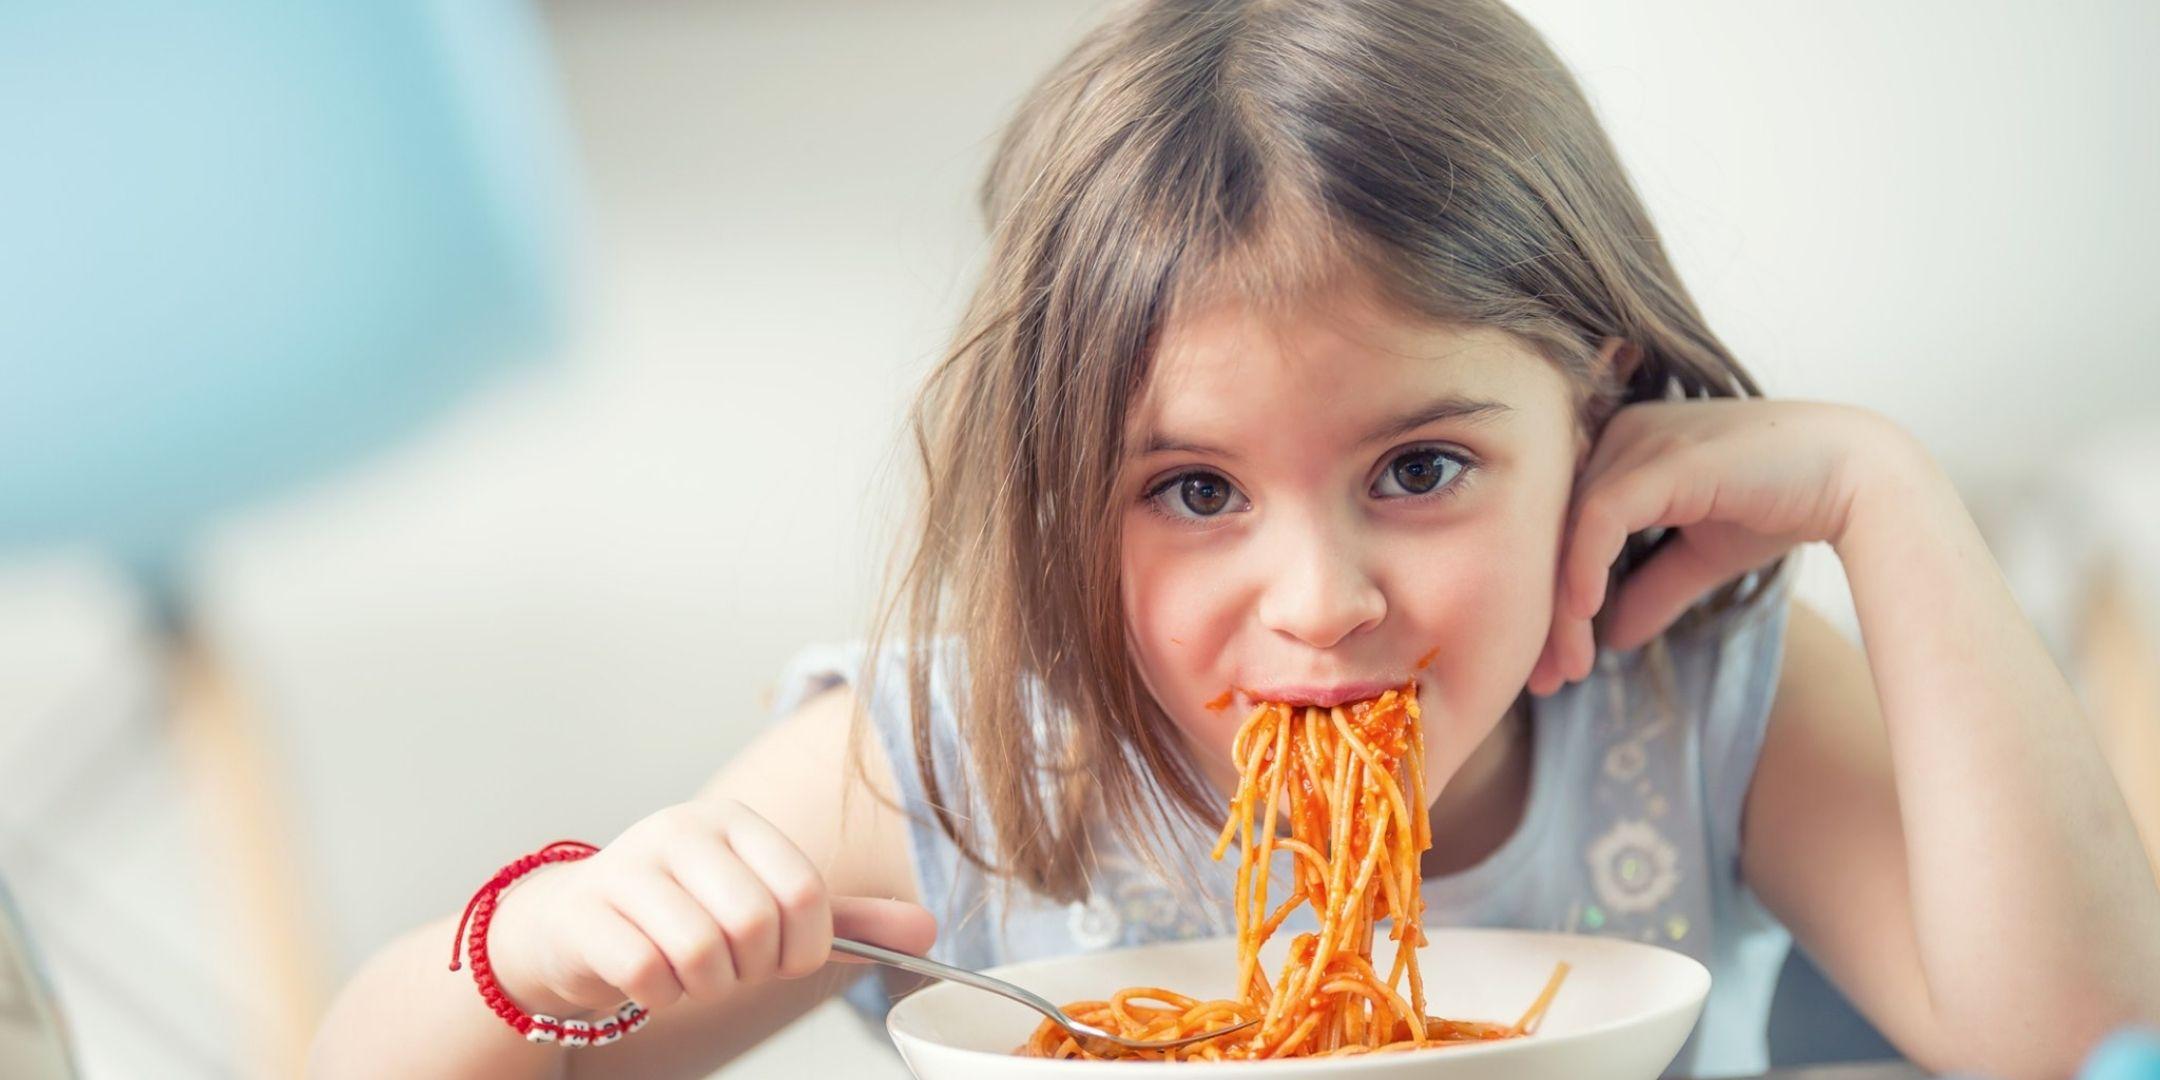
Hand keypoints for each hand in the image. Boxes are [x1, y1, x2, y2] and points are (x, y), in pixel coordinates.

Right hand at [484, 797, 936, 1017]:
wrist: (577, 924)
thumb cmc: (686, 913)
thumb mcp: (768, 907)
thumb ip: (847, 919)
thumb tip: (928, 930)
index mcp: (738, 822)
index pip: (805, 892)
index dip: (804, 946)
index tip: (782, 957)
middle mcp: (684, 830)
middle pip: (755, 922)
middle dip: (751, 968)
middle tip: (731, 967)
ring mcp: (630, 864)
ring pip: (701, 950)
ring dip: (705, 986)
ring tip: (691, 972)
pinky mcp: (587, 909)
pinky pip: (647, 972)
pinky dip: (660, 995)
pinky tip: (652, 979)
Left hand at [1527, 398, 1901, 694]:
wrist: (1857, 479)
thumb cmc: (1781, 504)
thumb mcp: (1701, 556)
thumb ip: (1653, 589)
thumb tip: (1612, 637)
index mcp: (1621, 452)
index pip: (1563, 531)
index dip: (1550, 601)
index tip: (1552, 668)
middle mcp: (1619, 437)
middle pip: (1554, 532)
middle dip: (1546, 614)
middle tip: (1543, 681)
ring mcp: (1638, 440)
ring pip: (1570, 531)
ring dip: (1563, 608)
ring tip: (1566, 669)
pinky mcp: (1663, 456)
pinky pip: (1600, 515)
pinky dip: (1585, 566)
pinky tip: (1585, 615)